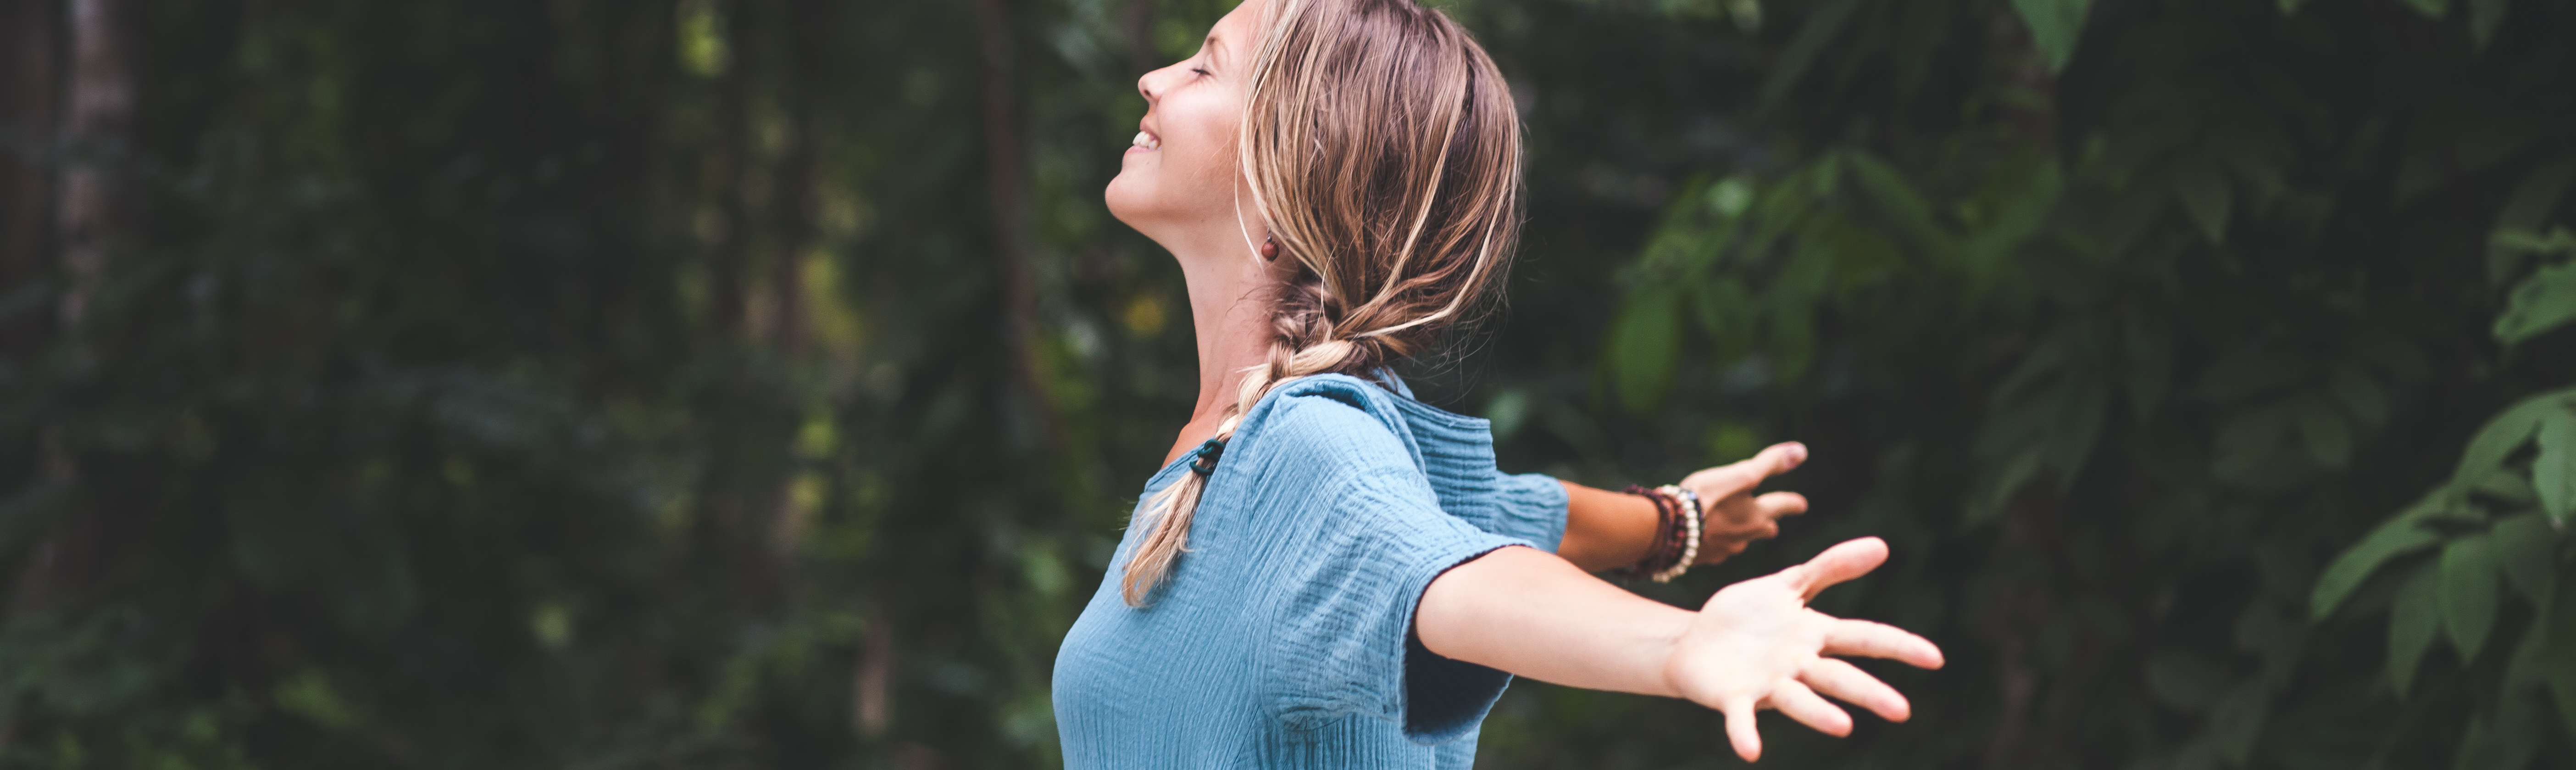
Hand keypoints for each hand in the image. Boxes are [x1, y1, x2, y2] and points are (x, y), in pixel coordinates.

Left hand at [1661, 537, 1943, 761]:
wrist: (1695, 640)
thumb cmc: (1748, 615)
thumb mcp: (1788, 583)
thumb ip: (1831, 567)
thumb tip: (1882, 545)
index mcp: (1814, 635)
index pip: (1864, 638)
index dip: (1899, 646)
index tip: (1935, 658)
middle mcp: (1797, 665)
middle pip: (1839, 677)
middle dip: (1869, 693)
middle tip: (1902, 711)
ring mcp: (1767, 684)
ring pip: (1798, 700)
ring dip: (1819, 714)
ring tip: (1844, 727)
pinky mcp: (1733, 698)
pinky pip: (1741, 718)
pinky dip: (1745, 733)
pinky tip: (1750, 751)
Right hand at [1677, 442, 1811, 563]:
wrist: (1668, 530)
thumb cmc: (1706, 498)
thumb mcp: (1741, 475)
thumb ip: (1770, 464)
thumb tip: (1801, 451)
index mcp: (1757, 516)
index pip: (1781, 506)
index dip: (1792, 503)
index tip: (1801, 504)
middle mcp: (1745, 537)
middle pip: (1763, 529)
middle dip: (1767, 524)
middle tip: (1771, 523)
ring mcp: (1723, 550)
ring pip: (1739, 541)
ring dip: (1741, 533)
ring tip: (1735, 527)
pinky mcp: (1702, 558)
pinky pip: (1714, 549)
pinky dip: (1714, 540)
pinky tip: (1706, 537)